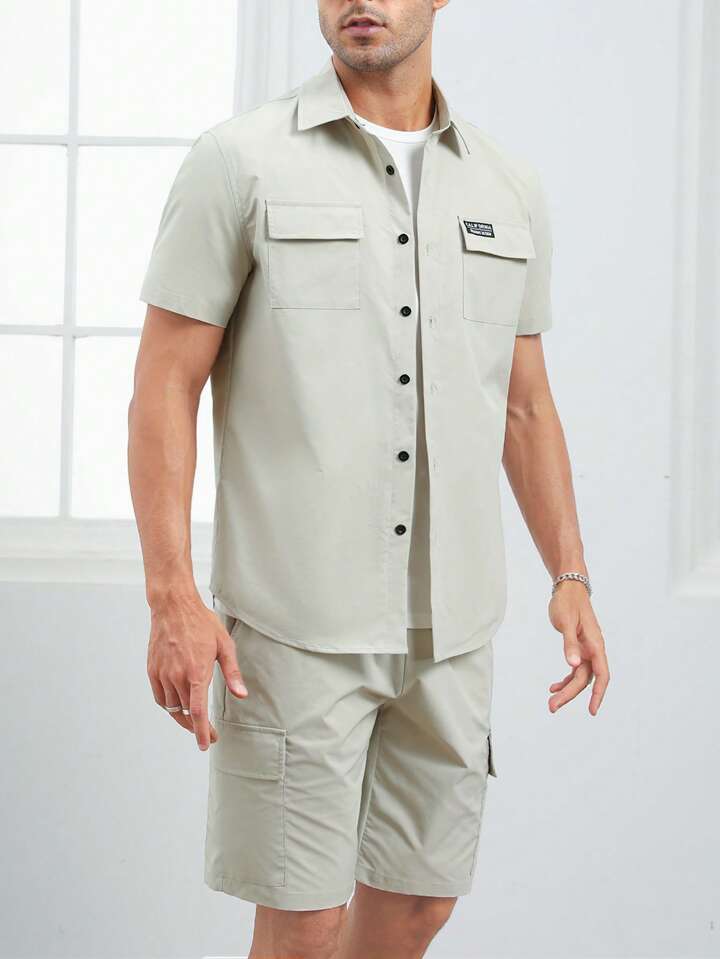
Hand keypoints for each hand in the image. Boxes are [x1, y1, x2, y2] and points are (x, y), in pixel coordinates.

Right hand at [146, 591, 247, 749]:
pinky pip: (159, 697)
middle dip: (197, 727)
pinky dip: (168, 705)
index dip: (202, 731)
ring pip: (171, 707)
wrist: (173, 606)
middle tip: (208, 734)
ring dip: (182, 718)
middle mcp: (177, 676)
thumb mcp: (224, 645)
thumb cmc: (202, 623)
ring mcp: (162, 673)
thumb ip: (232, 672)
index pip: (197, 711)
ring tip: (194, 720)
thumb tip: (241, 695)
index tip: (207, 744)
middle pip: (185, 713)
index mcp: (196, 672)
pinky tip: (177, 705)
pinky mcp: (152, 670)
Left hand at [547, 580, 608, 714]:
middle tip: (553, 707)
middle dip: (570, 694)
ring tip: (552, 701)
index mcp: (595, 644)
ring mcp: (587, 650)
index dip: (598, 694)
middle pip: (586, 679)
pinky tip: (554, 686)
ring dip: (567, 690)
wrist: (568, 589)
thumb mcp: (567, 623)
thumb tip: (573, 665)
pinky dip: (566, 679)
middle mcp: (593, 650)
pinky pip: (575, 669)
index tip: (592, 710)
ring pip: (580, 676)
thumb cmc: (568, 603)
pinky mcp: (578, 648)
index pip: (601, 674)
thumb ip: (570, 644)